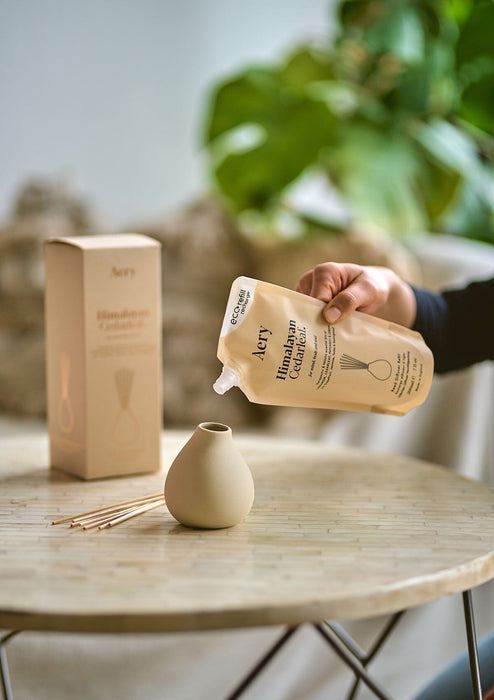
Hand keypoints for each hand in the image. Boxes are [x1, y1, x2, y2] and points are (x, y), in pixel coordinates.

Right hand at [296, 262, 416, 327]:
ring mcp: (307, 292)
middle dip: (317, 323)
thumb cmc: (370, 286)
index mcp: (324, 272)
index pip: (316, 299)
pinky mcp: (308, 303)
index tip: (333, 331)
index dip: (322, 316)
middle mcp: (311, 280)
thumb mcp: (367, 291)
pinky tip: (329, 333)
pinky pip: (307, 317)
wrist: (372, 290)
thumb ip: (349, 300)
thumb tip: (328, 316)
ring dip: (317, 326)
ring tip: (334, 334)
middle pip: (306, 307)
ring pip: (305, 314)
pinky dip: (317, 326)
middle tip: (334, 336)